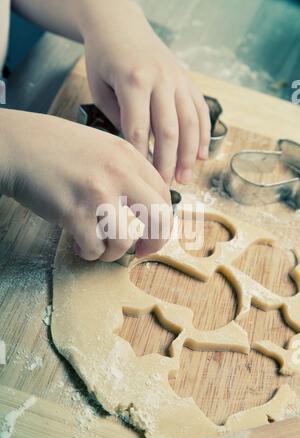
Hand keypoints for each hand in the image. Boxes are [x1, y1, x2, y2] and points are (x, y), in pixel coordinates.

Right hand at [0, 109, 171, 260]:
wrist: (17, 145)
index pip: (164, 193)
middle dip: (156, 242)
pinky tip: (81, 244)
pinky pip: (95, 248)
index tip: (153, 230)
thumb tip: (144, 204)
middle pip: (159, 218)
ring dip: (113, 252)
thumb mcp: (101, 147)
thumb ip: (126, 170)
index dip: (163, 218)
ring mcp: (97, 193)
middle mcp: (118, 173)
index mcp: (128, 155)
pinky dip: (90, 253)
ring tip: (100, 246)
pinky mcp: (74, 213)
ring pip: (125, 241)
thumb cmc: (56, 148)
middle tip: (142, 251)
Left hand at [82, 0, 210, 184]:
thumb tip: (138, 151)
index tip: (138, 180)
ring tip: (184, 179)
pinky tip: (202, 155)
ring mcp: (178, 79)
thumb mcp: (100, 88)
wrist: (120, 25)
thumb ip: (120, 119)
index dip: (139, 159)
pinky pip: (201, 110)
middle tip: (163, 188)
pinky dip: (203, 135)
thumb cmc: (104, 59)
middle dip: (166, 164)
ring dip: (189, 155)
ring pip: (190, 124)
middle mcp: (161, 78)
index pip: (138, 130)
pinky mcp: (188, 80)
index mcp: (133, 80)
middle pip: (168, 131)